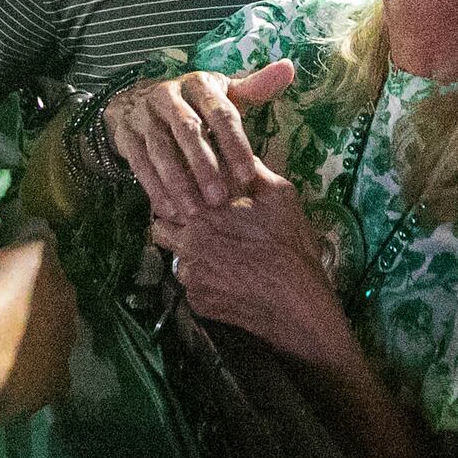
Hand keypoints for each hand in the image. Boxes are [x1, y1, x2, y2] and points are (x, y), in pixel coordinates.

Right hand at [0, 238, 76, 422]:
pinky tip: (8, 375)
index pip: (38, 235)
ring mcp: (65, 336)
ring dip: (36, 331)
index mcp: (37, 255)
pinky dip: (34, 369)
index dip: (21, 246)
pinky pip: (50, 367)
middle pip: (53, 286)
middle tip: (1, 307)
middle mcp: (62, 292)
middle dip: (32, 292)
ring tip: (2, 345)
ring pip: (56, 327)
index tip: (6, 257)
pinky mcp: (59, 377)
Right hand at [103, 59, 298, 219]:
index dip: (235, 144)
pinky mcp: (125, 134)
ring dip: (178, 181)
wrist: (136, 101)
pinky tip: (168, 210)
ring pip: (160, 149)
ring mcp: (143, 114)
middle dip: (205, 166)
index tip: (248, 176)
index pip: (221, 112)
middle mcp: (168, 94)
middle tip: (221, 199)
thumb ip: (254, 87)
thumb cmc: (193, 103)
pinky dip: (153, 187)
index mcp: (198, 83)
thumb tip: (289, 68)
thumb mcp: (222, 91)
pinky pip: (139, 162)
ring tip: (195, 211)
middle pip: (188, 130)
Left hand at [149, 157, 354, 369]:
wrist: (297, 303)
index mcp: (203, 212)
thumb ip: (252, 171)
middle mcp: (188, 244)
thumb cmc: (290, 245)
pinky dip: (205, 280)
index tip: (190, 197)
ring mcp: (190, 277)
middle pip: (160, 230)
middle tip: (199, 226)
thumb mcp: (280, 196)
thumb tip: (237, 153)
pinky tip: (229, 279)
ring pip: (176, 260)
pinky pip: (192, 286)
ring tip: (220, 256)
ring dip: (190, 255)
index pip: (167, 197)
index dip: (177, 196)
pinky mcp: (198, 303)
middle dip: (173, 226)